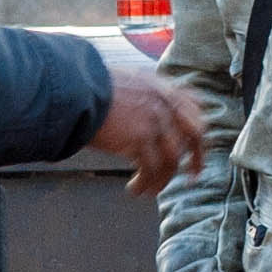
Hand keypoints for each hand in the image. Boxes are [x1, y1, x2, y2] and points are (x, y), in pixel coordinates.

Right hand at [90, 60, 207, 197]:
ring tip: (149, 190)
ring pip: (172, 158)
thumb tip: (141, 113)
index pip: (194, 105)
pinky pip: (151, 169)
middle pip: (193, 133)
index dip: (197, 127)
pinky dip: (145, 184)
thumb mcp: (124, 81)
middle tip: (191, 176)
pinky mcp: (140, 139)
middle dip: (196, 158)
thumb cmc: (87, 88)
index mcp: (161, 85)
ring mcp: (154, 121)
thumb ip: (141, 94)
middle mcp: (163, 102)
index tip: (194, 144)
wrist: (74, 91)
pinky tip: (135, 190)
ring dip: (162, 179)